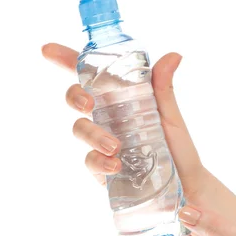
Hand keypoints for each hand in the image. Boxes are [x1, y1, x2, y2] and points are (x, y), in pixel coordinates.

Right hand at [41, 43, 235, 235]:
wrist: (187, 185)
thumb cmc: (178, 147)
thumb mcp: (171, 115)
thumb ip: (163, 87)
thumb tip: (174, 55)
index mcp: (121, 98)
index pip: (91, 75)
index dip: (66, 60)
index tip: (48, 49)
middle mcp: (107, 117)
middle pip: (76, 99)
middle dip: (74, 97)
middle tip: (88, 103)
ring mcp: (102, 142)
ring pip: (80, 129)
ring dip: (91, 135)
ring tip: (115, 147)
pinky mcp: (103, 168)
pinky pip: (90, 160)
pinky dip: (98, 161)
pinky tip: (115, 166)